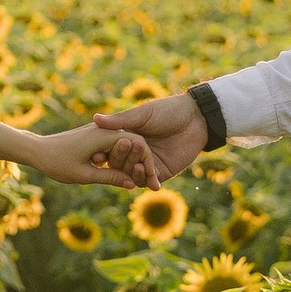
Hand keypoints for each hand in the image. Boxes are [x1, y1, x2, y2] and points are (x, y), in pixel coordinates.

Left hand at [31, 118, 163, 190]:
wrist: (36, 150)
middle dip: (143, 164)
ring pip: (125, 146)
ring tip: (139, 181)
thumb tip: (133, 185)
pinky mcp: (95, 136)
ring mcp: (100, 131)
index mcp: (105, 135)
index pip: (138, 145)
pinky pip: (115, 146)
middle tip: (152, 184)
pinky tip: (123, 174)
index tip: (153, 182)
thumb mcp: (84, 175)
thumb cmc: (57, 162)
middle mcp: (105, 130)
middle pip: (134, 144)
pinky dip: (121, 159)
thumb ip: (110, 178)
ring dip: (132, 162)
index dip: (148, 164)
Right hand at [92, 89, 208, 180]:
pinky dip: (147, 180)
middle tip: (124, 152)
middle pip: (121, 164)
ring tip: (137, 166)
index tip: (95, 156)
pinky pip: (150, 181)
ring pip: (133, 175)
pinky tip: (148, 176)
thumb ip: (119, 121)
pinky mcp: (162, 172)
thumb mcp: (141, 114)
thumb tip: (95, 118)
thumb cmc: (167, 110)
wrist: (195, 118)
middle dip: (121, 161)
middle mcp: (135, 153)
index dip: (103, 154)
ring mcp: (148, 164)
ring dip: (133, 172)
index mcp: (127, 138)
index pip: (110, 150)